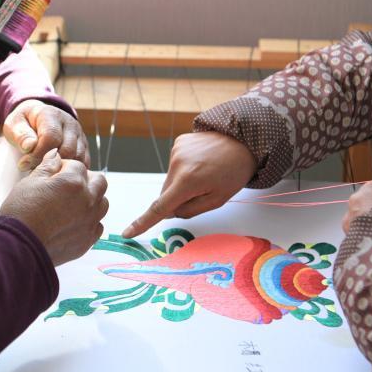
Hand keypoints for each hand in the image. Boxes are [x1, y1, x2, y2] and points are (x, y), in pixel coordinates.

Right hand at [0, 149, 108, 265]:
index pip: (78, 165)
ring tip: (73, 205)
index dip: (65, 167)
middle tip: (68, 187)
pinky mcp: (88, 240)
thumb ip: (48, 166)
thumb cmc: (21, 212)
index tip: (54, 175)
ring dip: (92, 200)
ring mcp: (90, 221)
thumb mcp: (30, 182)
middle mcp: (88, 200)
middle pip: (99, 181)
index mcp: (74, 182)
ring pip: (103, 203)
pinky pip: (97, 225)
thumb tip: (56, 154)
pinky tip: (73, 223)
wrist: (18, 247)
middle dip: (86, 180)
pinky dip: (89, 221)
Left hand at [3, 99, 89, 170]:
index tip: (23, 164)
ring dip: (60, 169)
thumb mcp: (14, 125)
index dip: (37, 154)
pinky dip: (71, 170)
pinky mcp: (84, 145)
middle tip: (33, 170)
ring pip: (77, 157)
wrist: (36, 119)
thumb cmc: (24, 124)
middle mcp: (69, 123)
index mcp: (51, 114)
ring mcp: (79, 134)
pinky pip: (84, 162)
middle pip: (67, 150)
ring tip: (44, 171)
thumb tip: (29, 147)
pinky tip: (55, 172)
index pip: (51, 137)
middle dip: (49, 164)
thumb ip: (20, 135)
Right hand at [122, 131, 256, 237]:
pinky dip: (184, 169)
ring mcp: (176, 151)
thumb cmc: (235, 171)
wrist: (244, 139)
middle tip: (201, 192)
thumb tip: (170, 212)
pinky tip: (201, 163)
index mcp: (188, 181)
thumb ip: (191, 210)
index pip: (160, 207)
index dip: (143, 222)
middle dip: (177, 199)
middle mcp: (177, 164)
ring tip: (204, 174)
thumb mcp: (218, 199)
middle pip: (166, 194)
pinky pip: (175, 165)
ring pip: (170, 180)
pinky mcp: (178, 143)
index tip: (128, 233)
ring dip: (181, 183)